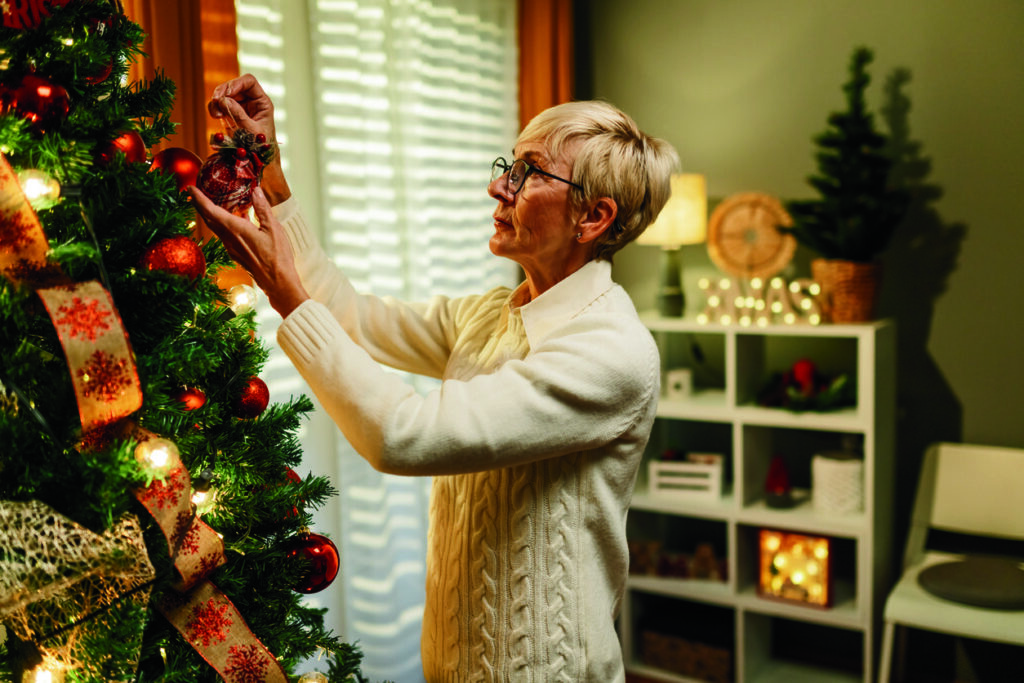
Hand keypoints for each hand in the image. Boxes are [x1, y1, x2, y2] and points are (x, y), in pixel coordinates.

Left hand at [188, 184, 309, 317]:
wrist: (277, 282)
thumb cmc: (277, 257)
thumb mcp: (273, 229)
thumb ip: (262, 209)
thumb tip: (255, 191)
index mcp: (236, 229)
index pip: (211, 211)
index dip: (199, 198)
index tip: (190, 188)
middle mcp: (229, 239)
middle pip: (209, 219)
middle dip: (199, 204)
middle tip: (193, 192)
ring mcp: (231, 248)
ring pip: (215, 227)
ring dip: (209, 214)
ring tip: (208, 203)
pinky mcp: (236, 254)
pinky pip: (223, 235)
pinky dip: (220, 224)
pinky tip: (229, 221)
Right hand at [208, 74, 290, 203]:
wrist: (261, 166)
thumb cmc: (262, 150)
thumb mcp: (250, 132)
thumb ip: (237, 114)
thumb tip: (223, 100)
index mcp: (262, 103)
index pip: (249, 82)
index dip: (235, 83)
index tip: (225, 94)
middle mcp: (252, 103)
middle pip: (233, 86)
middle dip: (222, 92)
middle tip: (215, 103)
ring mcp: (241, 108)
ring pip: (225, 95)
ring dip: (217, 101)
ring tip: (215, 114)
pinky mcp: (231, 116)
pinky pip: (220, 107)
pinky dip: (215, 108)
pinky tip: (215, 116)